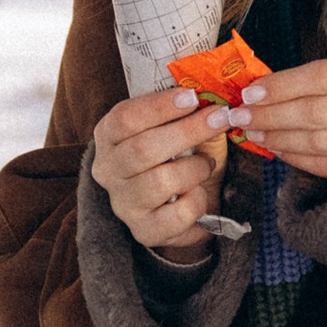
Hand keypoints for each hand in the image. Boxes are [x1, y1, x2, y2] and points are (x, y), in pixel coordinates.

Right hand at [94, 85, 228, 261]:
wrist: (177, 206)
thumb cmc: (176, 157)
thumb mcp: (176, 128)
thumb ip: (187, 113)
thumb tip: (212, 97)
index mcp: (108, 136)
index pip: (124, 118)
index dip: (159, 107)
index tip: (193, 97)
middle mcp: (107, 170)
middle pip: (142, 149)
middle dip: (188, 131)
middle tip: (219, 119)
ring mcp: (123, 203)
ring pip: (161, 182)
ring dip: (195, 168)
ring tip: (206, 163)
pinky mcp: (144, 230)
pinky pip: (178, 214)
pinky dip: (198, 200)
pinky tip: (198, 193)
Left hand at [236, 46, 326, 182]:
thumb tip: (265, 89)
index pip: (324, 77)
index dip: (282, 86)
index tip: (250, 92)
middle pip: (318, 112)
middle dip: (271, 115)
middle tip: (239, 116)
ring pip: (322, 142)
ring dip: (280, 139)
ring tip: (255, 132)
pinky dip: (301, 160)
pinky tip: (281, 150)